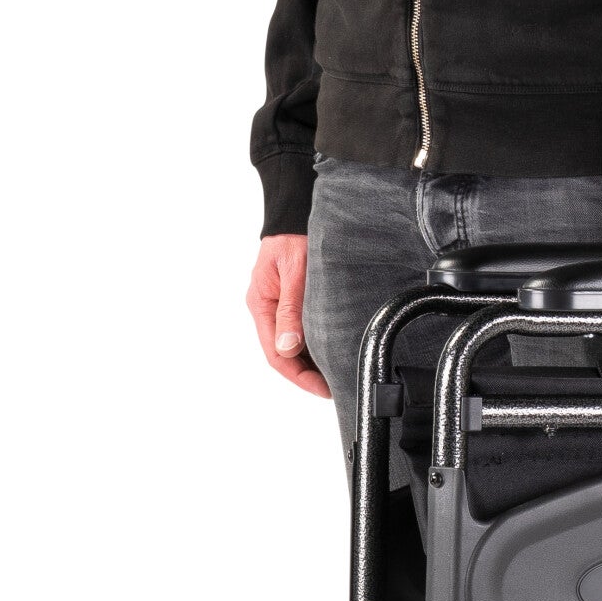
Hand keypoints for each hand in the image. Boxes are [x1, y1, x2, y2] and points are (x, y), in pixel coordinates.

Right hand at [247, 234, 329, 395]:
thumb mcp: (295, 273)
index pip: (276, 355)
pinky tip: (335, 352)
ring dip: (314, 362)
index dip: (300, 377)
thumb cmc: (295, 236)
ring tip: (340, 374)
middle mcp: (267, 309)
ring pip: (295, 346)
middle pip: (286, 355)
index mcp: (261, 304)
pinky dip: (317, 345)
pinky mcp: (293, 301)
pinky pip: (302, 331)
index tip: (324, 389)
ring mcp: (279, 306)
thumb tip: (288, 348)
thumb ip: (291, 310)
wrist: (296, 210)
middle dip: (309, 375)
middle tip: (338, 387)